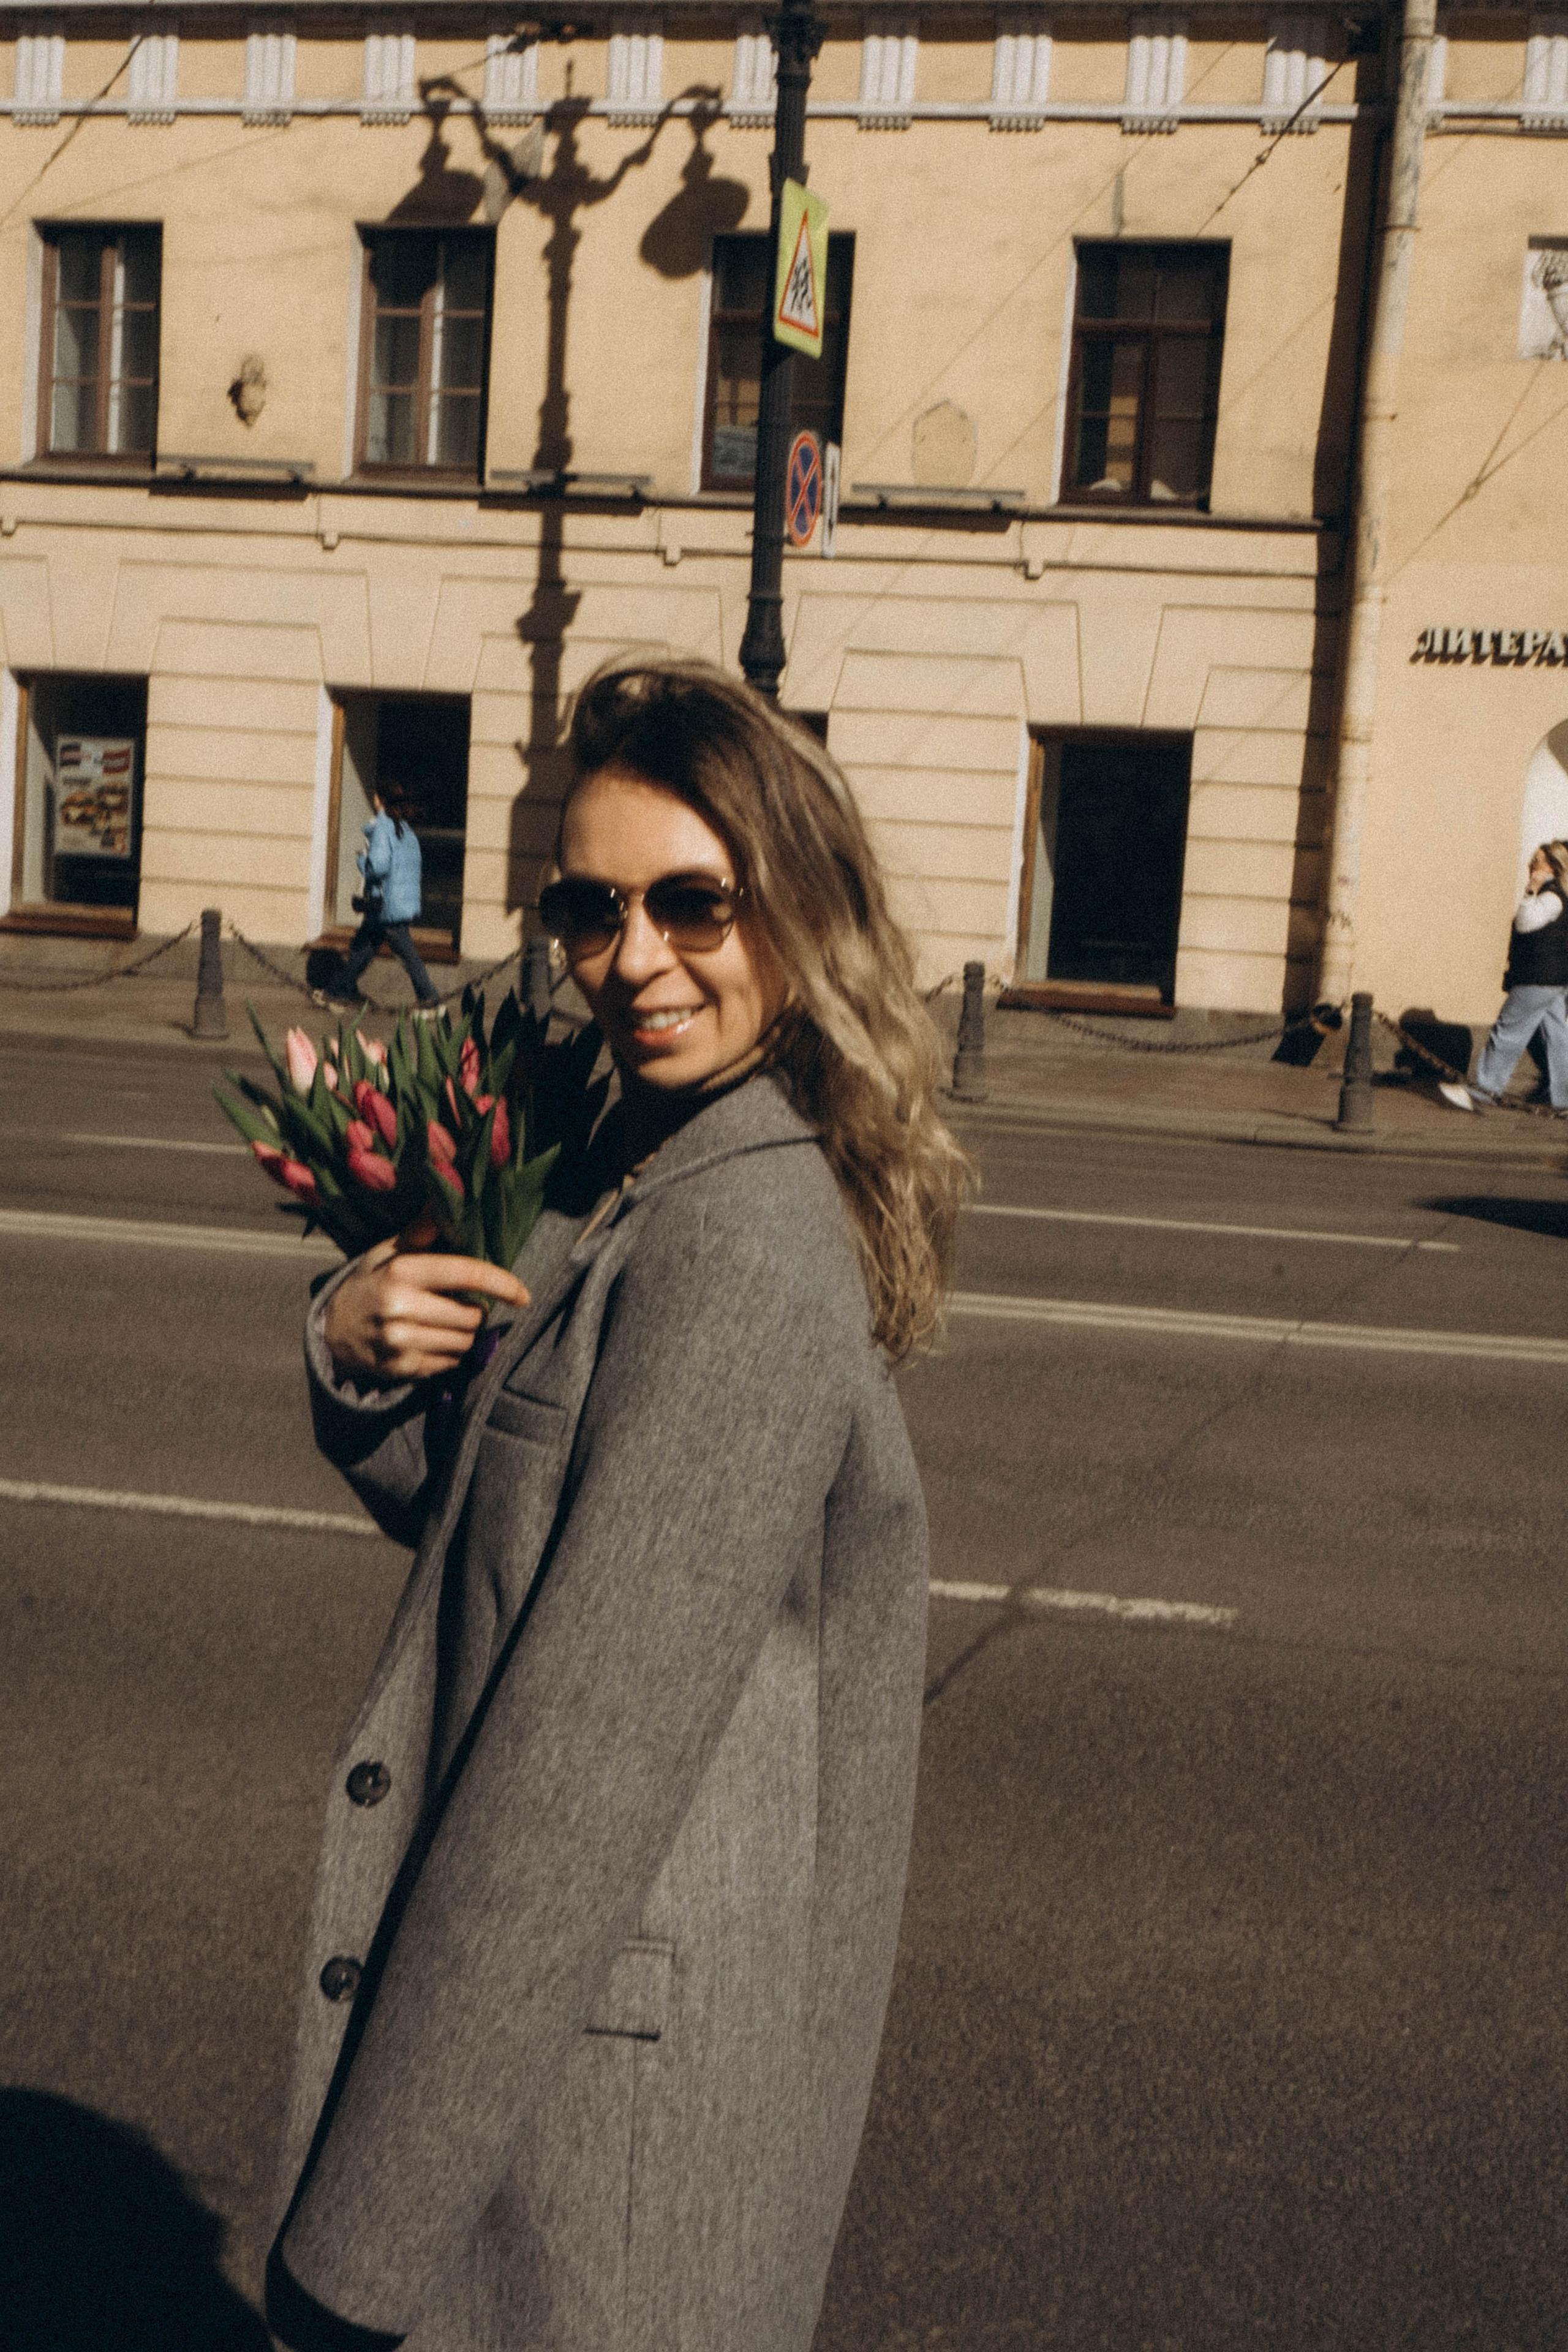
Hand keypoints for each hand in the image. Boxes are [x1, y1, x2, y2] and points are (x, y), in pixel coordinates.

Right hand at [322, 1233, 528, 1384]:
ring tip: (446, 1322)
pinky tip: (433, 1341)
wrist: (331, 1329)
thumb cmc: (371, 1282)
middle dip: (477, 1311)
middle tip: (462, 1305)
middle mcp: (400, 1307)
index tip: (523, 1294)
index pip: (466, 1274)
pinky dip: (451, 1354)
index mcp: (401, 1272)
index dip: (502, 1283)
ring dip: (466, 1334)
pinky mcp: (401, 1369)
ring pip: (464, 1343)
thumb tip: (446, 1193)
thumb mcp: (389, 1251)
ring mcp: (399, 1342)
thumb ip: (423, 1229)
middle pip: (472, 1316)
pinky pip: (450, 1364)